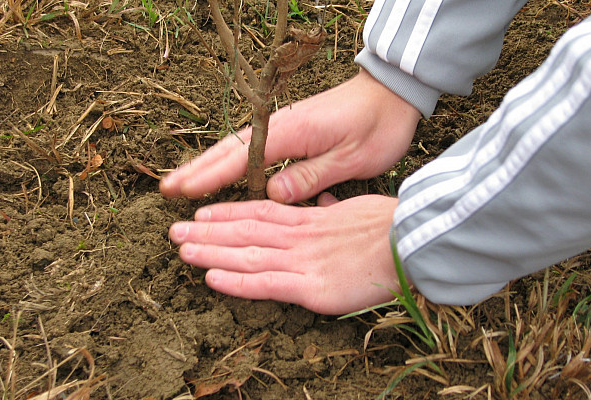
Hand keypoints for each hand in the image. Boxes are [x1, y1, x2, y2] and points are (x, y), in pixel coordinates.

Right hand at [160, 69, 419, 202]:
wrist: (392, 93)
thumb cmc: (377, 126)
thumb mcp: (351, 157)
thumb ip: (311, 175)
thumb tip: (271, 194)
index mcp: (290, 132)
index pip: (241, 157)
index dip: (210, 176)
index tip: (182, 191)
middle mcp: (279, 125)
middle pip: (228, 149)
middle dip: (196, 169)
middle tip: (166, 189)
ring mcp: (282, 125)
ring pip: (236, 147)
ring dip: (207, 165)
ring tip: (181, 183)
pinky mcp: (290, 129)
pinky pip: (251, 147)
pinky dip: (229, 160)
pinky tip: (220, 173)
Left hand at [169, 193, 399, 314]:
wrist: (415, 243)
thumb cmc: (392, 226)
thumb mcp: (358, 208)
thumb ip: (335, 209)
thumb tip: (325, 201)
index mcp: (311, 218)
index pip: (259, 211)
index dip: (227, 212)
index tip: (202, 211)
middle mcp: (300, 237)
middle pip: (244, 231)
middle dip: (207, 231)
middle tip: (175, 230)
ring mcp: (304, 262)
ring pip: (248, 255)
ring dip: (211, 252)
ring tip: (182, 249)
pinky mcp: (313, 289)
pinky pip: (267, 285)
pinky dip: (237, 282)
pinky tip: (212, 279)